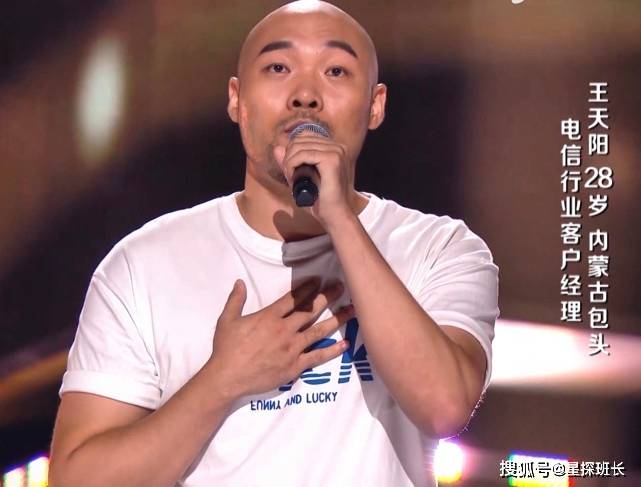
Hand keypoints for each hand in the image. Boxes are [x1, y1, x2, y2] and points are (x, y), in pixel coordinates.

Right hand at [208, 278, 352, 398]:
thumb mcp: (227, 320)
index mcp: (269, 317)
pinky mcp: (294, 366)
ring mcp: (291, 349)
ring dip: (336, 320)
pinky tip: (344, 344)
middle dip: (327, 297)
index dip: (307, 288)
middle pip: (310, 311)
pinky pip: (317, 357)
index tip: (318, 280)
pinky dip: (332, 351)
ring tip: (352, 311)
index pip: (293, 299)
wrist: (227, 378)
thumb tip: (239, 282)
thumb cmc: (226, 349)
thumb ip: (235, 300)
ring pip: (319, 331)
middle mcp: (284, 330)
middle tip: (342, 287)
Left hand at [274, 133, 351, 225]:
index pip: (306, 135)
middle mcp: (338, 146)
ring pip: (300, 146)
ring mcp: (336, 152)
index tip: (290, 169)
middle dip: (289, 156)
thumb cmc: (320, 199)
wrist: (334, 215)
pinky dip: (292, 165)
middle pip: (301, 138)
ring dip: (289, 162)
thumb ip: (290, 162)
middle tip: (288, 175)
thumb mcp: (301, 178)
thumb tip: (277, 148)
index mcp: (334, 148)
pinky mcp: (332, 159)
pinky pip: (303, 154)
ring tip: (290, 178)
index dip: (292, 149)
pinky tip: (292, 177)